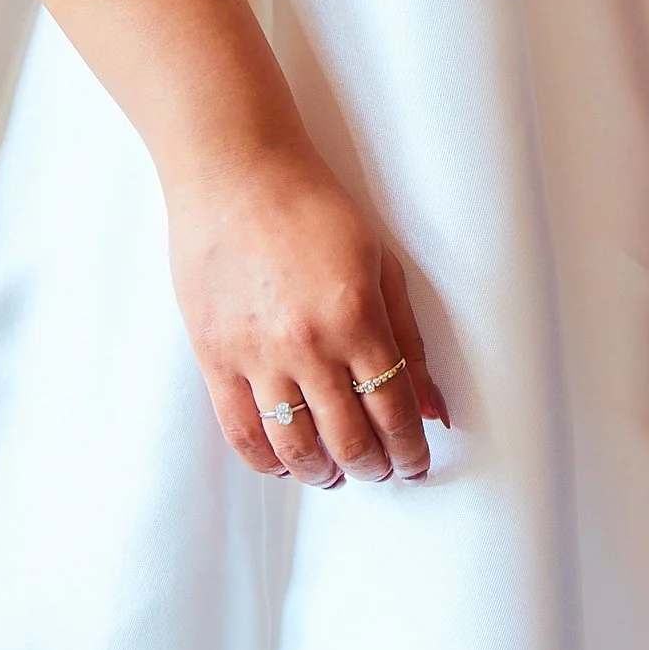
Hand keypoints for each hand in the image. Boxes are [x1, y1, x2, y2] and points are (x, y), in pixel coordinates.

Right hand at [167, 137, 447, 487]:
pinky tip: (286, 463)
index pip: (394, 412)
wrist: (238, 176)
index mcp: (358, 318)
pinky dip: (267, 462)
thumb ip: (410, 342)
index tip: (416, 462)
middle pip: (349, 441)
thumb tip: (434, 408)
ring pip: (295, 448)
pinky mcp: (214, 357)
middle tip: (382, 469)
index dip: (410, 449)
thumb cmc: (316, 211)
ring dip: (325, 473)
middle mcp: (308, 345)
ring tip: (338, 472)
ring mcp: (256, 355)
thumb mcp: (383, 267)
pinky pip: (241, 433)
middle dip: (375, 468)